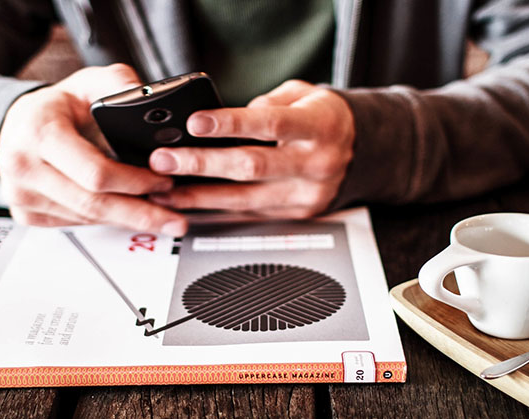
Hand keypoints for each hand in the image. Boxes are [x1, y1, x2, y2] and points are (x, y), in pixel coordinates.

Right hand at [0, 64, 187, 235]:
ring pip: (86, 218)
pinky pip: (74, 223)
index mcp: (38, 132)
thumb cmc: (56, 106)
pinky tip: (125, 215)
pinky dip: (104, 220)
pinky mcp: (24, 213)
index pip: (95, 172)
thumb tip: (146, 96)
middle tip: (174, 220)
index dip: (134, 182)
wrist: (18, 124)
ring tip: (159, 216)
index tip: (163, 182)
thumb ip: (119, 83)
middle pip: (93, 204)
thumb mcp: (88, 82)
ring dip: (125, 219)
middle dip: (139, 213)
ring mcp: (20, 194)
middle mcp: (22, 166)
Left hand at [147, 80, 354, 218]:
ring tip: (165, 189)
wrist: (363, 151)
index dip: (231, 124)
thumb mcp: (304, 95)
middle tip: (165, 160)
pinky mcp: (297, 214)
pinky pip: (251, 213)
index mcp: (319, 126)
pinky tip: (191, 204)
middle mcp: (315, 163)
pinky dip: (218, 209)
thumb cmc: (324, 118)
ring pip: (245, 200)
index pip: (270, 124)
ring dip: (199, 196)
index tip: (195, 123)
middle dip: (202, 164)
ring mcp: (307, 194)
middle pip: (252, 167)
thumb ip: (268, 102)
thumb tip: (225, 118)